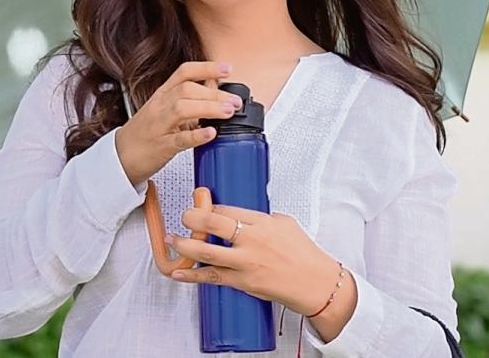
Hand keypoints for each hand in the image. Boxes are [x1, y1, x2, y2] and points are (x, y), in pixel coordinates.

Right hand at [114, 61, 243, 186]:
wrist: (120, 156)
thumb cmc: (144, 133)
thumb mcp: (163, 109)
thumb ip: (187, 100)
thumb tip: (215, 90)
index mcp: (162, 94)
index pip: (184, 72)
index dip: (207, 68)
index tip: (228, 69)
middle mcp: (160, 106)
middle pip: (187, 89)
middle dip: (215, 93)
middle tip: (236, 101)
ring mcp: (159, 126)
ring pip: (183, 109)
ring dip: (209, 108)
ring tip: (228, 112)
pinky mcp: (161, 147)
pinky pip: (179, 139)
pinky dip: (197, 136)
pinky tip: (211, 133)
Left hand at [165, 203, 342, 316]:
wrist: (315, 284)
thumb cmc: (304, 255)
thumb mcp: (285, 224)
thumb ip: (261, 219)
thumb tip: (241, 216)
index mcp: (262, 223)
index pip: (227, 209)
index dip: (208, 206)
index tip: (200, 204)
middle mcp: (252, 240)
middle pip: (213, 223)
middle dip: (191, 217)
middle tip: (184, 216)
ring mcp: (245, 263)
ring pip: (206, 251)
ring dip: (184, 245)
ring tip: (172, 239)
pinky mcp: (243, 282)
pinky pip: (212, 278)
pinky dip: (192, 275)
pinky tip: (178, 272)